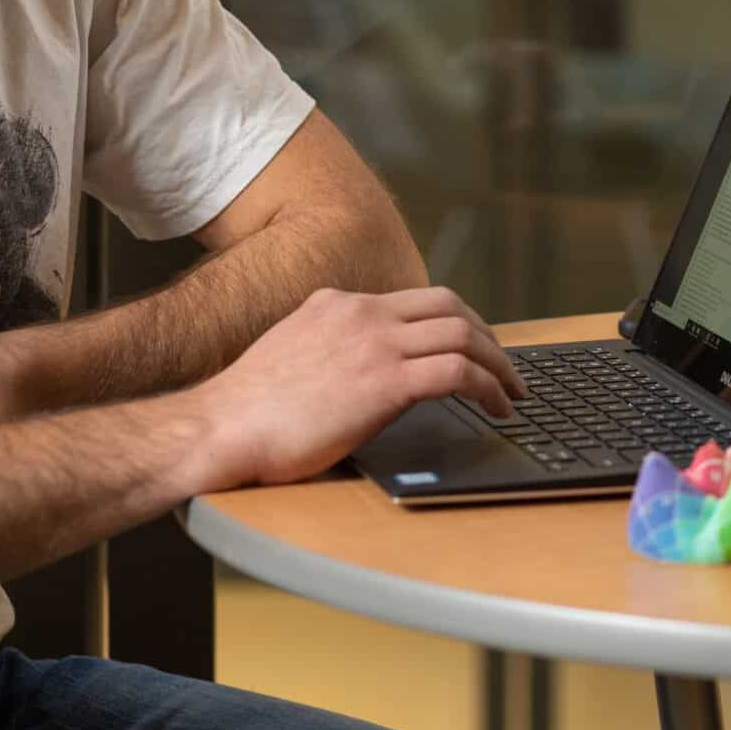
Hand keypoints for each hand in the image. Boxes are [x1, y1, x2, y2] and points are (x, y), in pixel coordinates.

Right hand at [189, 286, 526, 489]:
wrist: (218, 429)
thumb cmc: (247, 413)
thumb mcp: (293, 356)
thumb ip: (331, 350)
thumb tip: (360, 375)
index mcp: (338, 305)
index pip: (416, 300)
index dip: (455, 322)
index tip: (472, 346)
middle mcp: (361, 313)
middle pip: (450, 307)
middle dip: (487, 336)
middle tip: (505, 367)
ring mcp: (375, 343)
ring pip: (464, 336)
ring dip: (499, 365)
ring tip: (513, 392)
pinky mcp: (386, 380)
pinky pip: (460, 373)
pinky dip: (490, 387)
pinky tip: (497, 408)